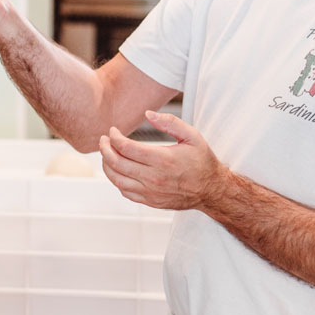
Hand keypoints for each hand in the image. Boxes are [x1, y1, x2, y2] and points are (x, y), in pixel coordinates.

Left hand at [99, 110, 224, 210]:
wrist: (211, 189)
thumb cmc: (202, 161)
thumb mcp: (192, 136)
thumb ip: (170, 122)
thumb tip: (148, 113)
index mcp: (162, 159)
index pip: (126, 147)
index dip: (114, 137)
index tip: (113, 131)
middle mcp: (153, 177)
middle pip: (116, 163)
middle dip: (105, 149)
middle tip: (103, 140)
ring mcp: (150, 192)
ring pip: (117, 179)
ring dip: (107, 165)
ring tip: (106, 154)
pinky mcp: (150, 201)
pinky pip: (125, 191)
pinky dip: (117, 180)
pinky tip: (118, 170)